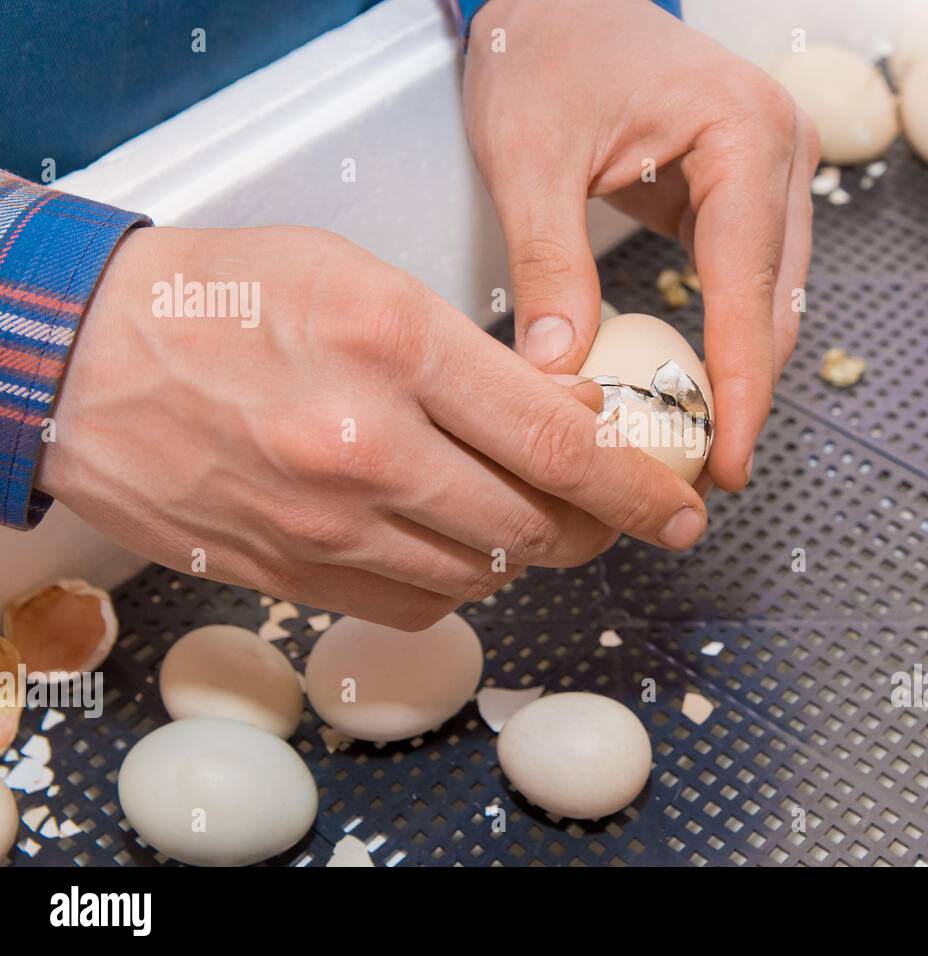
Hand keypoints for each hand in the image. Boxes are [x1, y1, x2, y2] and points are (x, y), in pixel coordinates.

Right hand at [37, 226, 706, 628]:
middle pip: (534, 523)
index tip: (681, 508)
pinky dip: (460, 579)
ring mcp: (326, 523)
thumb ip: (472, 354)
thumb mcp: (365, 280)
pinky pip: (418, 602)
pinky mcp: (294, 574)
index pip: (557, 438)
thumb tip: (567, 413)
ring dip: (529, 551)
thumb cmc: (227, 301)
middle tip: (616, 511)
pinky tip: (456, 540)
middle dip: (597, 526)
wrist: (89, 361)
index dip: (637, 486)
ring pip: (484, 572)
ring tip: (532, 514)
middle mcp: (366, 446)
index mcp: (396, 346)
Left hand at [463, 0, 818, 491]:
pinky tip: (691, 389)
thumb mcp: (529, 158)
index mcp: (744, 132)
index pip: (750, 288)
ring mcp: (774, 171)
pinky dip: (725, 338)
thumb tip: (560, 375)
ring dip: (740, 374)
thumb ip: (551, 265)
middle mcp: (781, 149)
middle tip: (706, 478)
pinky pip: (749, 282)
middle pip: (778, 304)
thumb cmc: (543, 51)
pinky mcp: (749, 191)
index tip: (728, 463)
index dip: (740, 387)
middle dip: (744, 395)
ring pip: (774, 300)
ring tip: (697, 447)